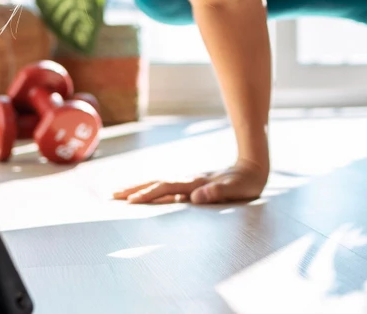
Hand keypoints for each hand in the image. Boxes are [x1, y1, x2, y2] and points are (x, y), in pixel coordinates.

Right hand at [112, 159, 268, 205]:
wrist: (253, 166)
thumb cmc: (247, 181)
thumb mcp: (237, 189)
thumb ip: (218, 191)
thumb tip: (197, 197)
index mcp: (196, 182)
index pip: (167, 188)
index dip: (149, 194)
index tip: (131, 201)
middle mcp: (190, 181)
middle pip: (157, 183)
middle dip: (135, 189)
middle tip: (113, 195)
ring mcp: (190, 182)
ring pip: (160, 185)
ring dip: (140, 188)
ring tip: (121, 193)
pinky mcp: (194, 186)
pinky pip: (168, 189)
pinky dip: (153, 192)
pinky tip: (147, 196)